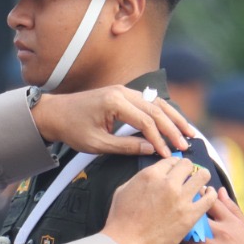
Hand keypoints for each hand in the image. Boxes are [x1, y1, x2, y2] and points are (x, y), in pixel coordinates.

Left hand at [30, 85, 194, 157]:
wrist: (55, 113)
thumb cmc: (72, 128)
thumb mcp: (97, 143)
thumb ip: (125, 146)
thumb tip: (151, 149)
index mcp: (114, 102)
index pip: (145, 120)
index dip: (159, 139)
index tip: (168, 153)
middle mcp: (122, 91)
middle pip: (156, 109)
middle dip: (173, 128)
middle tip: (185, 145)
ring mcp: (124, 90)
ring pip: (156, 103)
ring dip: (174, 118)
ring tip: (189, 132)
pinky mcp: (124, 94)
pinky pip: (149, 102)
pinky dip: (163, 113)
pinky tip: (175, 123)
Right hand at [101, 156, 214, 243]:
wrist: (126, 243)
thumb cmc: (121, 221)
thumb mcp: (123, 190)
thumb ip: (140, 179)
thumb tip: (151, 177)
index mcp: (151, 175)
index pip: (170, 161)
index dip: (173, 166)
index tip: (176, 171)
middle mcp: (168, 183)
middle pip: (187, 165)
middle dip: (187, 169)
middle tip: (188, 176)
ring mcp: (181, 199)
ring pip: (202, 176)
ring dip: (201, 178)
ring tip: (200, 183)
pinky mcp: (190, 215)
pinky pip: (209, 198)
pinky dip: (210, 194)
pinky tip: (208, 194)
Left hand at [167, 188, 243, 243]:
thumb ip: (233, 210)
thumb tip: (220, 191)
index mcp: (232, 222)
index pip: (211, 201)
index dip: (195, 194)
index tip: (181, 191)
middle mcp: (223, 232)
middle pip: (195, 215)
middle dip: (178, 211)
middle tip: (161, 210)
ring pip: (189, 234)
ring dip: (172, 232)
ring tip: (156, 230)